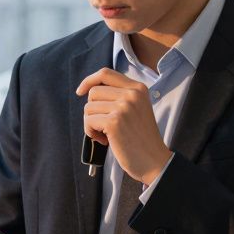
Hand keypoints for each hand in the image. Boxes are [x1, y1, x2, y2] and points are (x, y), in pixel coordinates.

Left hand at [76, 67, 172, 184]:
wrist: (154, 160)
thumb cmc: (141, 138)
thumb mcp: (136, 109)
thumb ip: (119, 96)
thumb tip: (89, 90)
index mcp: (138, 88)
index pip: (106, 73)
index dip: (89, 80)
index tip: (80, 91)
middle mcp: (131, 94)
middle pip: (93, 92)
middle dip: (92, 110)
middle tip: (103, 126)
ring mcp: (123, 107)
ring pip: (88, 107)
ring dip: (91, 124)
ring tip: (105, 135)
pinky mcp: (114, 122)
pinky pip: (88, 121)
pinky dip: (91, 132)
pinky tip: (104, 141)